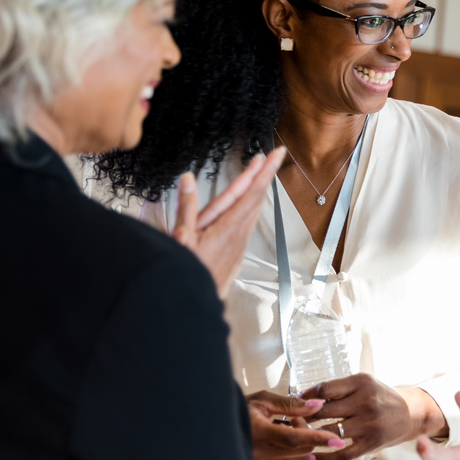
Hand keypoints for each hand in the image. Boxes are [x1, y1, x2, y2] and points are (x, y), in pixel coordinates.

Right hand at [171, 148, 287, 297]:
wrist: (194, 304)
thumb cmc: (188, 273)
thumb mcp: (182, 238)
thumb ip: (187, 207)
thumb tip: (188, 180)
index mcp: (229, 226)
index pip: (251, 191)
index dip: (264, 170)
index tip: (276, 154)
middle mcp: (239, 233)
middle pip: (256, 197)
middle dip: (264, 174)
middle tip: (272, 157)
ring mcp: (239, 243)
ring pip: (253, 210)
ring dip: (257, 190)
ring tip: (261, 174)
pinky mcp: (236, 252)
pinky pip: (246, 223)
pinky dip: (250, 207)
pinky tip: (248, 206)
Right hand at [246, 391, 344, 459]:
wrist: (217, 434)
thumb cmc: (239, 412)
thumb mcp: (262, 401)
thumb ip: (291, 404)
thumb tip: (318, 405)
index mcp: (258, 433)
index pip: (295, 439)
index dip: (317, 438)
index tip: (336, 439)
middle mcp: (259, 455)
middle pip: (301, 451)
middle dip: (309, 435)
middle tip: (296, 420)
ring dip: (302, 447)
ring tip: (285, 432)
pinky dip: (293, 457)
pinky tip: (280, 446)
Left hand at [303, 375, 444, 459]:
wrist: (409, 414)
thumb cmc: (380, 397)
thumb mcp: (363, 383)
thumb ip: (338, 388)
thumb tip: (305, 396)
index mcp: (361, 383)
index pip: (325, 389)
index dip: (306, 397)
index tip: (296, 402)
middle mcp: (365, 402)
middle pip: (324, 410)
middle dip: (303, 417)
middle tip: (291, 421)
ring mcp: (368, 424)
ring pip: (329, 432)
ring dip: (310, 437)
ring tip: (299, 437)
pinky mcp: (370, 444)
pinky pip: (342, 454)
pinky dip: (324, 458)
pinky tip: (312, 457)